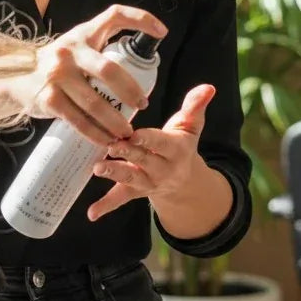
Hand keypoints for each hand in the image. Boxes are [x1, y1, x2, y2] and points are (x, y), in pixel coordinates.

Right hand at [14, 5, 165, 145]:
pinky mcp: (48, 98)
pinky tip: (106, 139)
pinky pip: (78, 119)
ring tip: (127, 131)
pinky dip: (96, 132)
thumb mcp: (77, 47)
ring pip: (95, 102)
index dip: (140, 19)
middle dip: (131, 91)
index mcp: (83, 34)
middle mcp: (69, 50)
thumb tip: (140, 64)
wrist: (15, 78)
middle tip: (143, 104)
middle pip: (109, 70)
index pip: (114, 15)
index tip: (162, 32)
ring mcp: (57, 74)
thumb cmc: (58, 65)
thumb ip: (101, 51)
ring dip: (115, 120)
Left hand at [88, 85, 215, 220]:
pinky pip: (121, 198)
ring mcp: (148, 182)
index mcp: (176, 150)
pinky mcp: (135, 191)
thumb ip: (195, 105)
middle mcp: (163, 168)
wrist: (184, 180)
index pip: (162, 143)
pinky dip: (106, 206)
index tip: (134, 134)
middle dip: (128, 153)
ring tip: (98, 168)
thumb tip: (208, 87)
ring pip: (131, 178)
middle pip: (144, 160)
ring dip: (115, 173)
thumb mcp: (191, 125)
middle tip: (111, 146)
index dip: (149, 139)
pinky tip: (92, 213)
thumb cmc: (182, 144)